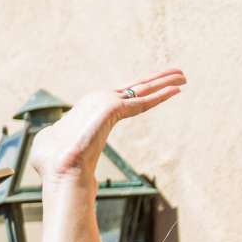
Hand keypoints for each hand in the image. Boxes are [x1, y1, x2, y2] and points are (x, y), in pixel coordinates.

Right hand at [27, 69, 185, 194]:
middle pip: (133, 88)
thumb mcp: (63, 152)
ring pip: (141, 89)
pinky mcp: (112, 108)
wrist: (59, 165)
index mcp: (87, 108)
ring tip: (182, 75)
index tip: (152, 88)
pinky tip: (178, 89)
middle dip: (154, 80)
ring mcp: (104, 101)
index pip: (120, 98)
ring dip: (164, 81)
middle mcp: (96, 100)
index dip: (138, 92)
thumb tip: (73, 167)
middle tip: (174, 74)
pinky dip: (162, 95)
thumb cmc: (58, 164)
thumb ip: (72, 150)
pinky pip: (143, 101)